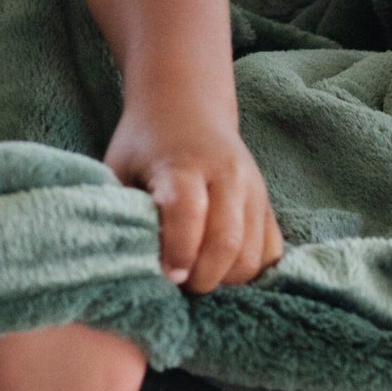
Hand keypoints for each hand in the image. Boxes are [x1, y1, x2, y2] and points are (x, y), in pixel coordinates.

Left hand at [104, 101, 284, 292]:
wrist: (187, 106)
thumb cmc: (145, 144)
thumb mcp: (120, 168)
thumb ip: (122, 212)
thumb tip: (126, 265)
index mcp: (183, 164)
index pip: (187, 211)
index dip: (178, 250)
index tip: (167, 275)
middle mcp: (226, 174)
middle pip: (226, 240)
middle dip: (202, 277)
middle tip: (178, 284)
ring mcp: (253, 189)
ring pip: (252, 254)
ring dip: (225, 280)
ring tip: (197, 275)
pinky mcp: (267, 203)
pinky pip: (272, 252)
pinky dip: (250, 272)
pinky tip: (223, 269)